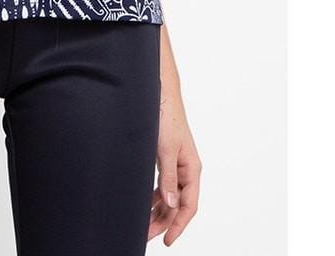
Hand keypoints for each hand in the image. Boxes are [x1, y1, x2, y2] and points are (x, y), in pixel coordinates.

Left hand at [148, 85, 201, 244]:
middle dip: (163, 222)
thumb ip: (168, 178)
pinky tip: (144, 203)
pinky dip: (153, 196)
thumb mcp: (166, 150)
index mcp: (192, 169)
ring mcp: (175, 164)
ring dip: (157, 211)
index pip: (189, 206)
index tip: (167, 240)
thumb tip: (171, 204)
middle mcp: (185, 169)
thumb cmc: (166, 118)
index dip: (178, 225)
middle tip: (147, 236)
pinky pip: (162, 184)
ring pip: (168, 196)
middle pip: (177, 204)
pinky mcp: (164, 157)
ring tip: (143, 225)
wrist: (159, 94)